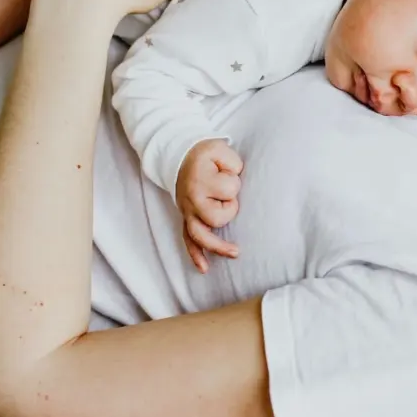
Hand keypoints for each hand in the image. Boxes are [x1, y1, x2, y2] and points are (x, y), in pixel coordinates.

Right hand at [177, 139, 242, 272]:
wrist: (180, 157)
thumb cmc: (205, 155)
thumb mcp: (220, 148)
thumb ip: (233, 163)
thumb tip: (236, 183)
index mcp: (200, 179)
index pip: (229, 189)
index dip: (234, 181)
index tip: (227, 172)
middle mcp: (191, 199)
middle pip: (218, 216)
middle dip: (230, 207)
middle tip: (227, 193)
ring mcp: (187, 211)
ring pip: (201, 235)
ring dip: (217, 246)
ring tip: (235, 253)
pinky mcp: (186, 218)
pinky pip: (188, 239)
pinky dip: (195, 254)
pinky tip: (204, 268)